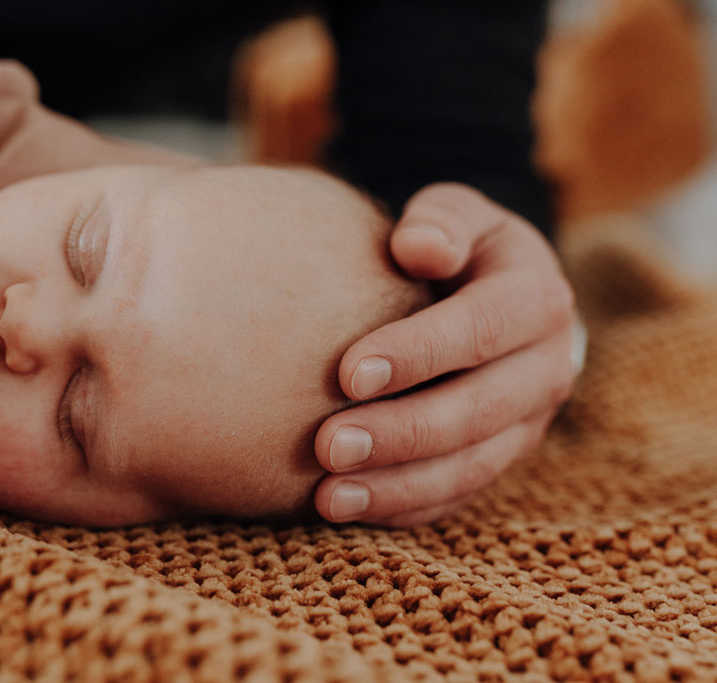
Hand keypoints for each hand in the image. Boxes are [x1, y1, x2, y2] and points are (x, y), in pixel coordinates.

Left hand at [313, 183, 576, 525]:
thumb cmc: (454, 248)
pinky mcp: (498, 457)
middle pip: (478, 411)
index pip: (482, 329)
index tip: (347, 374)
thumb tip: (419, 247)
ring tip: (328, 497)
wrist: (486, 294)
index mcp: (537, 300)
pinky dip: (403, 508)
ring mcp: (526, 424)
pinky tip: (346, 510)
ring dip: (398, 486)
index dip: (418, 354)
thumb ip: (440, 220)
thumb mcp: (455, 215)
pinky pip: (457, 495)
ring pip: (470, 467)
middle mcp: (544, 369)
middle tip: (328, 446)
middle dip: (401, 433)